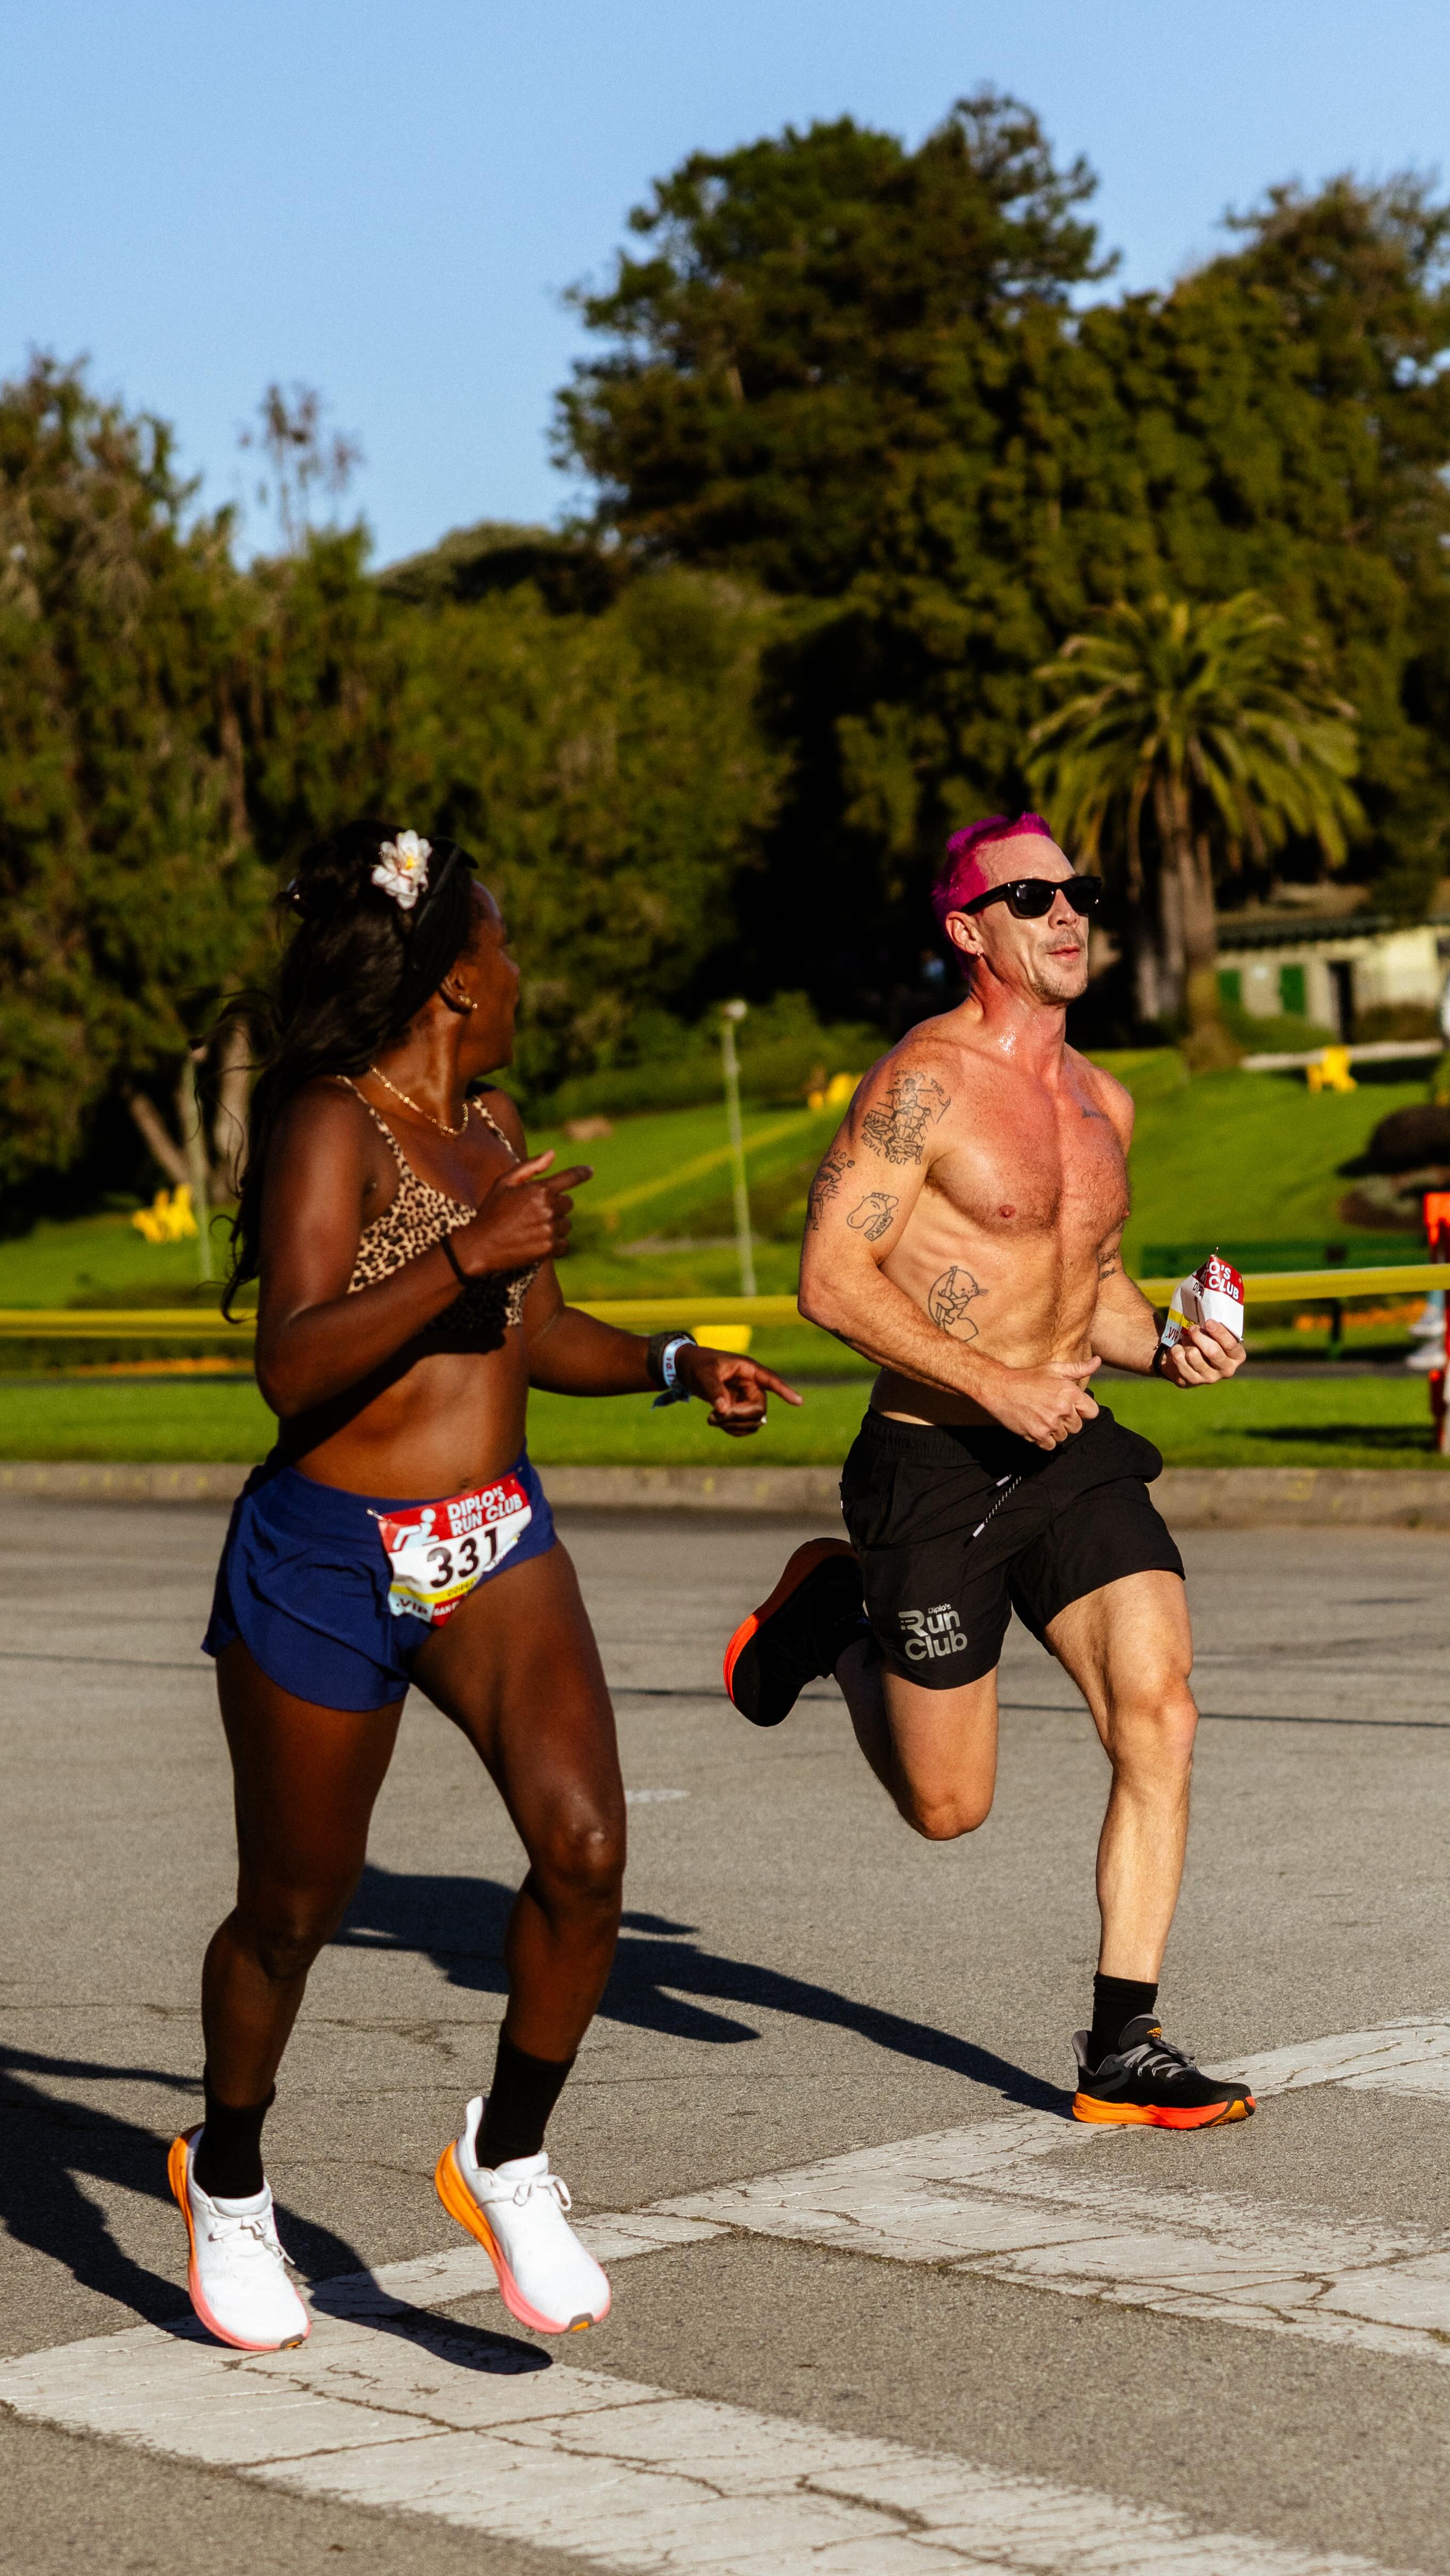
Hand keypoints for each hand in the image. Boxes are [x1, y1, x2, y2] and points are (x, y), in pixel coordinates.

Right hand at [454, 1154, 592, 1276]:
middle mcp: (548, 1209)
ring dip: (555, 1225)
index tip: (589, 1171)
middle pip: (568, 1203)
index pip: (570, 1178)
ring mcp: (550, 1230)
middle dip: (555, 1205)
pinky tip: (536, 1242)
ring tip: (531, 1228)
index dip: (582, 1173)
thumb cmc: (491, 1211)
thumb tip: (553, 1153)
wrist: (480, 1246)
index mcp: (540, 1190)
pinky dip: (554, 1243)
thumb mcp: (504, 1183)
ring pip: (566, 1224)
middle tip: (533, 1212)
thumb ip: (530, 1167)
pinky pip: (564, 1243)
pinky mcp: (550, 1249)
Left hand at [676, 1346, 802, 1437]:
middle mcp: (752, 1385)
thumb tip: (723, 1410)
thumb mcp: (705, 1374)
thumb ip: (715, 1390)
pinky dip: (732, 1429)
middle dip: (738, 1416)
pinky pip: (745, 1426)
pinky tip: (716, 1422)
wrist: (687, 1369)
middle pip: (759, 1408)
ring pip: (753, 1421)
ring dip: (734, 1425)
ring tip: (711, 1419)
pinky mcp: (740, 1410)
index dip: (785, 1391)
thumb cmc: (698, 1364)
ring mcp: (747, 1399)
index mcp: (748, 1370)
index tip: (799, 1401)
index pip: (771, 1380)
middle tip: (714, 1416)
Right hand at [986, 1358, 1099, 1449]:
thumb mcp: (1054, 1368)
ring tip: (1042, 1416)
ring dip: (1055, 1429)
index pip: (1092, 1411)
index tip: (1072, 1407)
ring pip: (1063, 1436)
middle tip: (1052, 1410)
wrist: (1000, 1388)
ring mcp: (1050, 1423)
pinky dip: (1044, 1439)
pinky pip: (1050, 1445)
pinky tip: (1036, 1425)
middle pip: (1077, 1426)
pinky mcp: (1038, 1434)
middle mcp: (1063, 1409)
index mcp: (1070, 1393)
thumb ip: (1078, 1368)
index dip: (1083, 1410)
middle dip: (1067, 1420)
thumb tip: (1097, 1361)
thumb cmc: (1028, 1377)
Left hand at [1157, 1320, 1244, 1387]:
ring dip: (1186, 1343)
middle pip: (1212, 1351)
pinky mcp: (1191, 1381)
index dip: (1219, 1332)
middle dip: (1199, 1336)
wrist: (1189, 1359)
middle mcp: (1226, 1370)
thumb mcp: (1216, 1334)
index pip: (1230, 1345)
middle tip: (1193, 1328)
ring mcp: (1209, 1378)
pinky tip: (1179, 1350)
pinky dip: (1176, 1350)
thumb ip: (1217, 1327)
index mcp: (1237, 1356)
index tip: (1208, 1322)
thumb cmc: (1207, 1341)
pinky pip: (1179, 1360)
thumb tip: (1210, 1313)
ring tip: (1186, 1341)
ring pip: (1193, 1354)